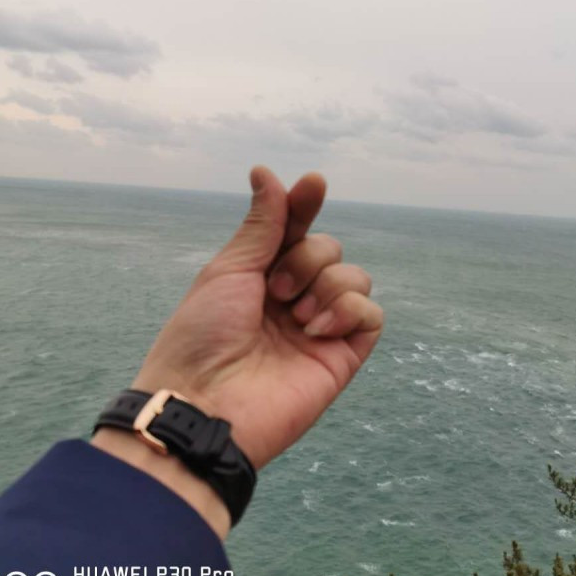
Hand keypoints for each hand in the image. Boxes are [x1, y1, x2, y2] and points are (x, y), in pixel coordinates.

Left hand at [93, 166, 382, 534]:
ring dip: (327, 286)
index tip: (313, 183)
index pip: (297, 230)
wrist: (206, 404)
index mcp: (263, 276)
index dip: (306, 205)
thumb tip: (266, 172)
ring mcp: (321, 326)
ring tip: (296, 317)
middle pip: (330, 248)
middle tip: (275, 291)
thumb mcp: (230, 270)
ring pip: (356, 277)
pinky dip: (348, 311)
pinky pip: (372, 314)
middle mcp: (295, 298)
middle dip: (306, 259)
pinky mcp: (343, 355)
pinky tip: (316, 330)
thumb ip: (262, 225)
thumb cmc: (203, 336)